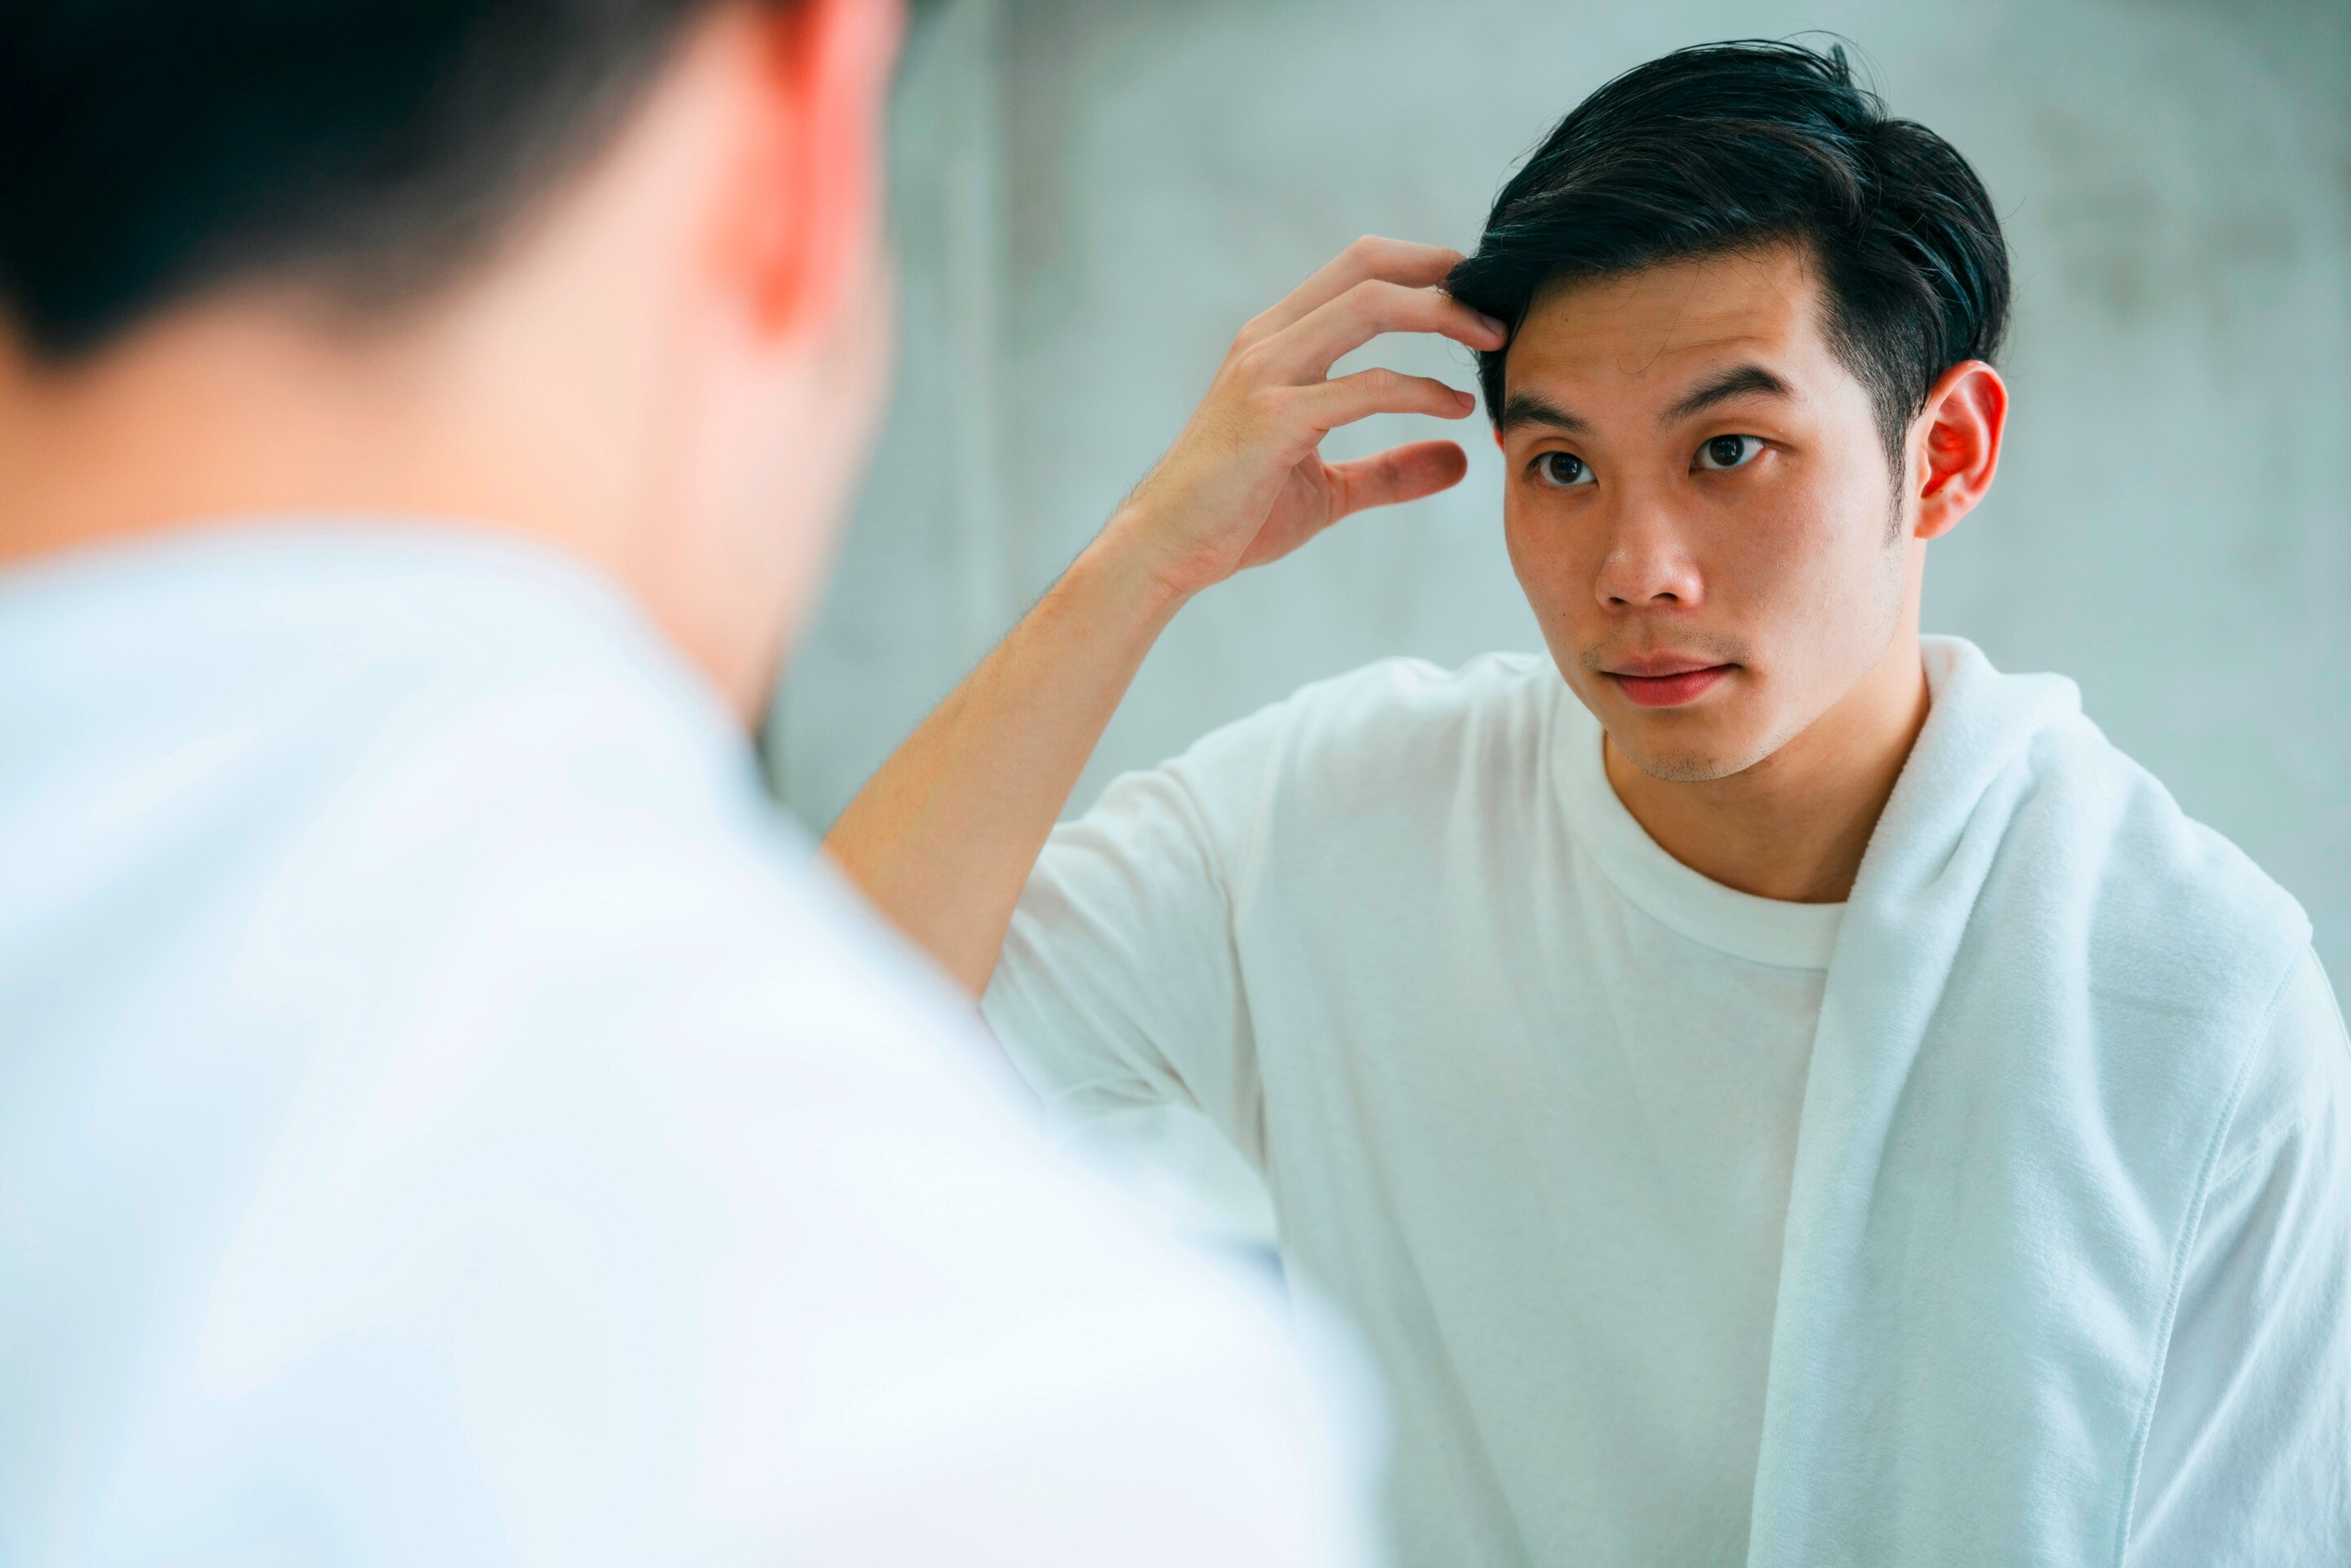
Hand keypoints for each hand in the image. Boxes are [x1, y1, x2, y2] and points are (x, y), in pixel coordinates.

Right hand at [1100, 236, 1508, 600]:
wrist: (1166, 551)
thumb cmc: (1235, 515)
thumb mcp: (1329, 489)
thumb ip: (1391, 470)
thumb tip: (1458, 460)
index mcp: (1278, 342)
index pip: (1358, 271)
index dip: (1423, 268)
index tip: (1477, 296)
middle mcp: (1270, 341)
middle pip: (1368, 267)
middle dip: (1442, 274)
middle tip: (1498, 304)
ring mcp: (1268, 374)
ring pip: (1368, 306)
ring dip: (1441, 312)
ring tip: (1491, 339)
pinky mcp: (1274, 418)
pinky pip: (1364, 387)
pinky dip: (1420, 391)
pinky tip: (1455, 409)